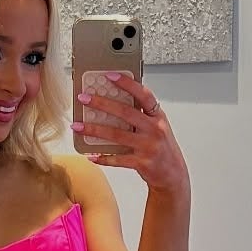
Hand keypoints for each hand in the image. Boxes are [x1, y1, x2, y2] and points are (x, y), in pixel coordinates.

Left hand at [72, 74, 187, 193]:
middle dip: (101, 103)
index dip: (127, 83)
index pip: (143, 94)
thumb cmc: (163, 148)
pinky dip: (103, 158)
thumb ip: (141, 115)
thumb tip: (114, 102)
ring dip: (94, 130)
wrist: (173, 174)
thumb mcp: (158, 126)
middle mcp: (154, 129)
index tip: (109, 75)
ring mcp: (148, 147)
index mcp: (157, 116)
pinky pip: (118, 159)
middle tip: (84, 98)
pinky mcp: (142, 163)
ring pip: (116, 135)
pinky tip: (91, 155)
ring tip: (78, 126)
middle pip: (125, 112)